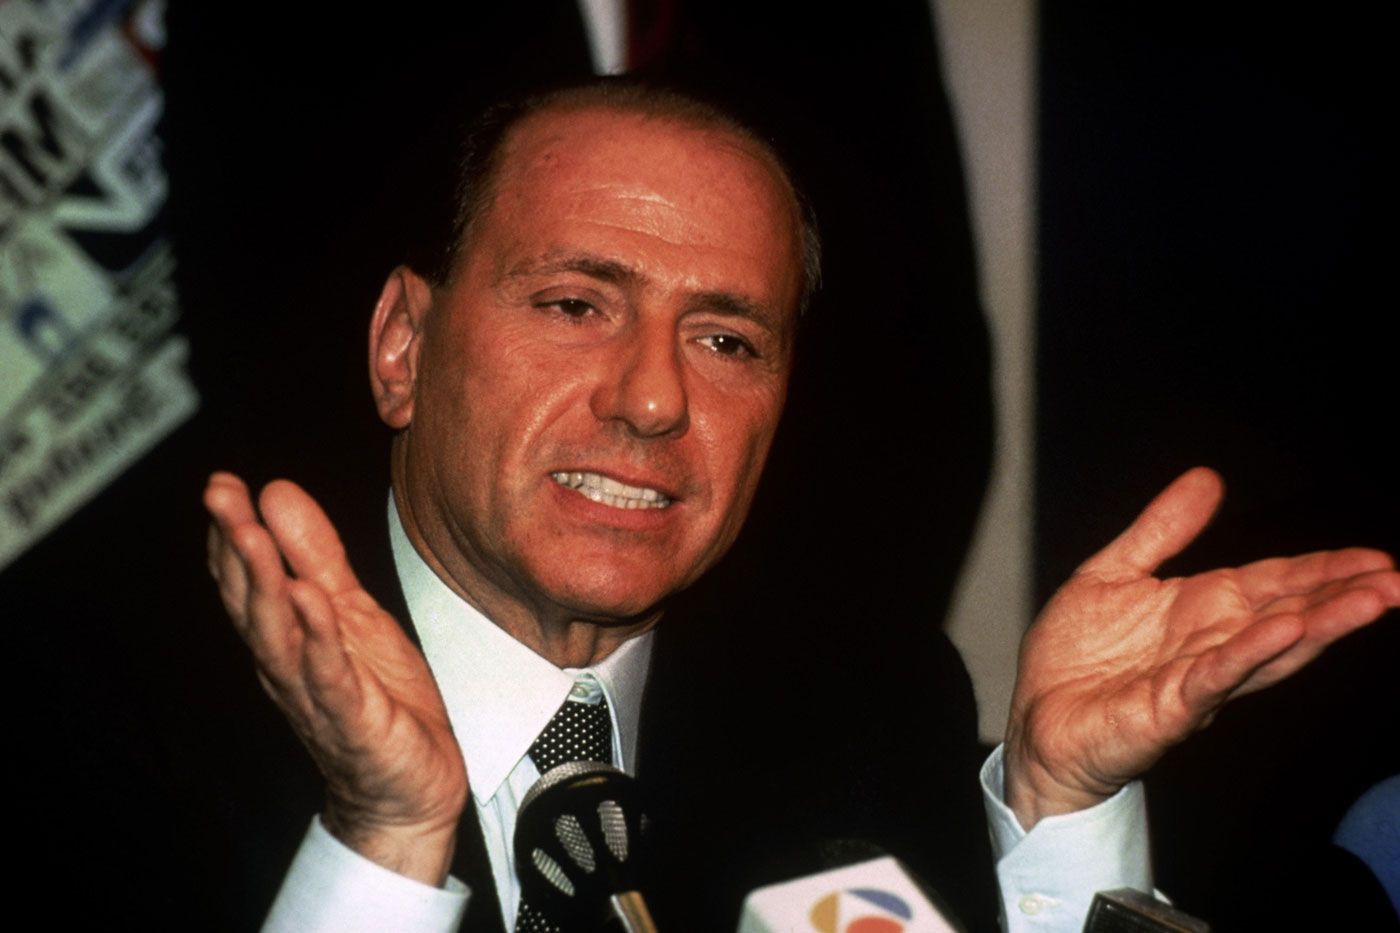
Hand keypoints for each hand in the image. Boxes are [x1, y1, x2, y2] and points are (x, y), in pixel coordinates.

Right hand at [204, 472, 466, 883]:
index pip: (247, 580)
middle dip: (235, 545)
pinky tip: (312, 600)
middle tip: (220, 494)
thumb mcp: (351, 611)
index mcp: (287, 637)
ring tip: (253, 534)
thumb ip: (316, 556)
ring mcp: (317, 695)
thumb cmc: (378, 700)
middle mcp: (289, 665)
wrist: (410, 788)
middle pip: (251, 601)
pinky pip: (330, 677)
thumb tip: (277, 494)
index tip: (221, 484)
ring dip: (264, 583)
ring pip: (279, 636)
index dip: (231, 532)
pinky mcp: (354, 721)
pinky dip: (318, 638)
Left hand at [1004, 467, 1399, 828]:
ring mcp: (1196, 680)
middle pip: (1289, 614)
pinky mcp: (1168, 709)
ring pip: (1269, 648)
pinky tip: (1285, 631)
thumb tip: (1209, 478)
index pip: (1276, 584)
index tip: (1379, 558)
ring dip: (1320, 624)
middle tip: (1398, 580)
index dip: (1324, 570)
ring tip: (1371, 599)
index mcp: (1201, 609)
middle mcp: (1211, 644)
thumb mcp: (1113, 573)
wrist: (1035, 720)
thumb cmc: (1074, 657)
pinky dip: (1250, 653)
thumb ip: (1160, 530)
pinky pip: (1215, 676)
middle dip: (1344, 596)